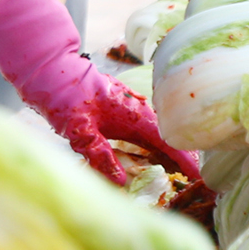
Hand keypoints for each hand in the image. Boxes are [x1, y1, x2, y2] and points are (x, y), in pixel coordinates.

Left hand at [25, 54, 202, 185]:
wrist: (47, 67)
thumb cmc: (62, 95)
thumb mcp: (79, 131)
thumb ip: (100, 156)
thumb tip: (122, 182)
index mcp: (132, 114)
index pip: (166, 140)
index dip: (184, 159)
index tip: (200, 177)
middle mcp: (135, 110)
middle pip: (165, 138)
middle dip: (181, 159)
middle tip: (196, 182)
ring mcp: (127, 109)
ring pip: (154, 134)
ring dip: (166, 153)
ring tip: (179, 175)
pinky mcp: (117, 110)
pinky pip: (141, 132)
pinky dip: (150, 147)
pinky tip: (149, 158)